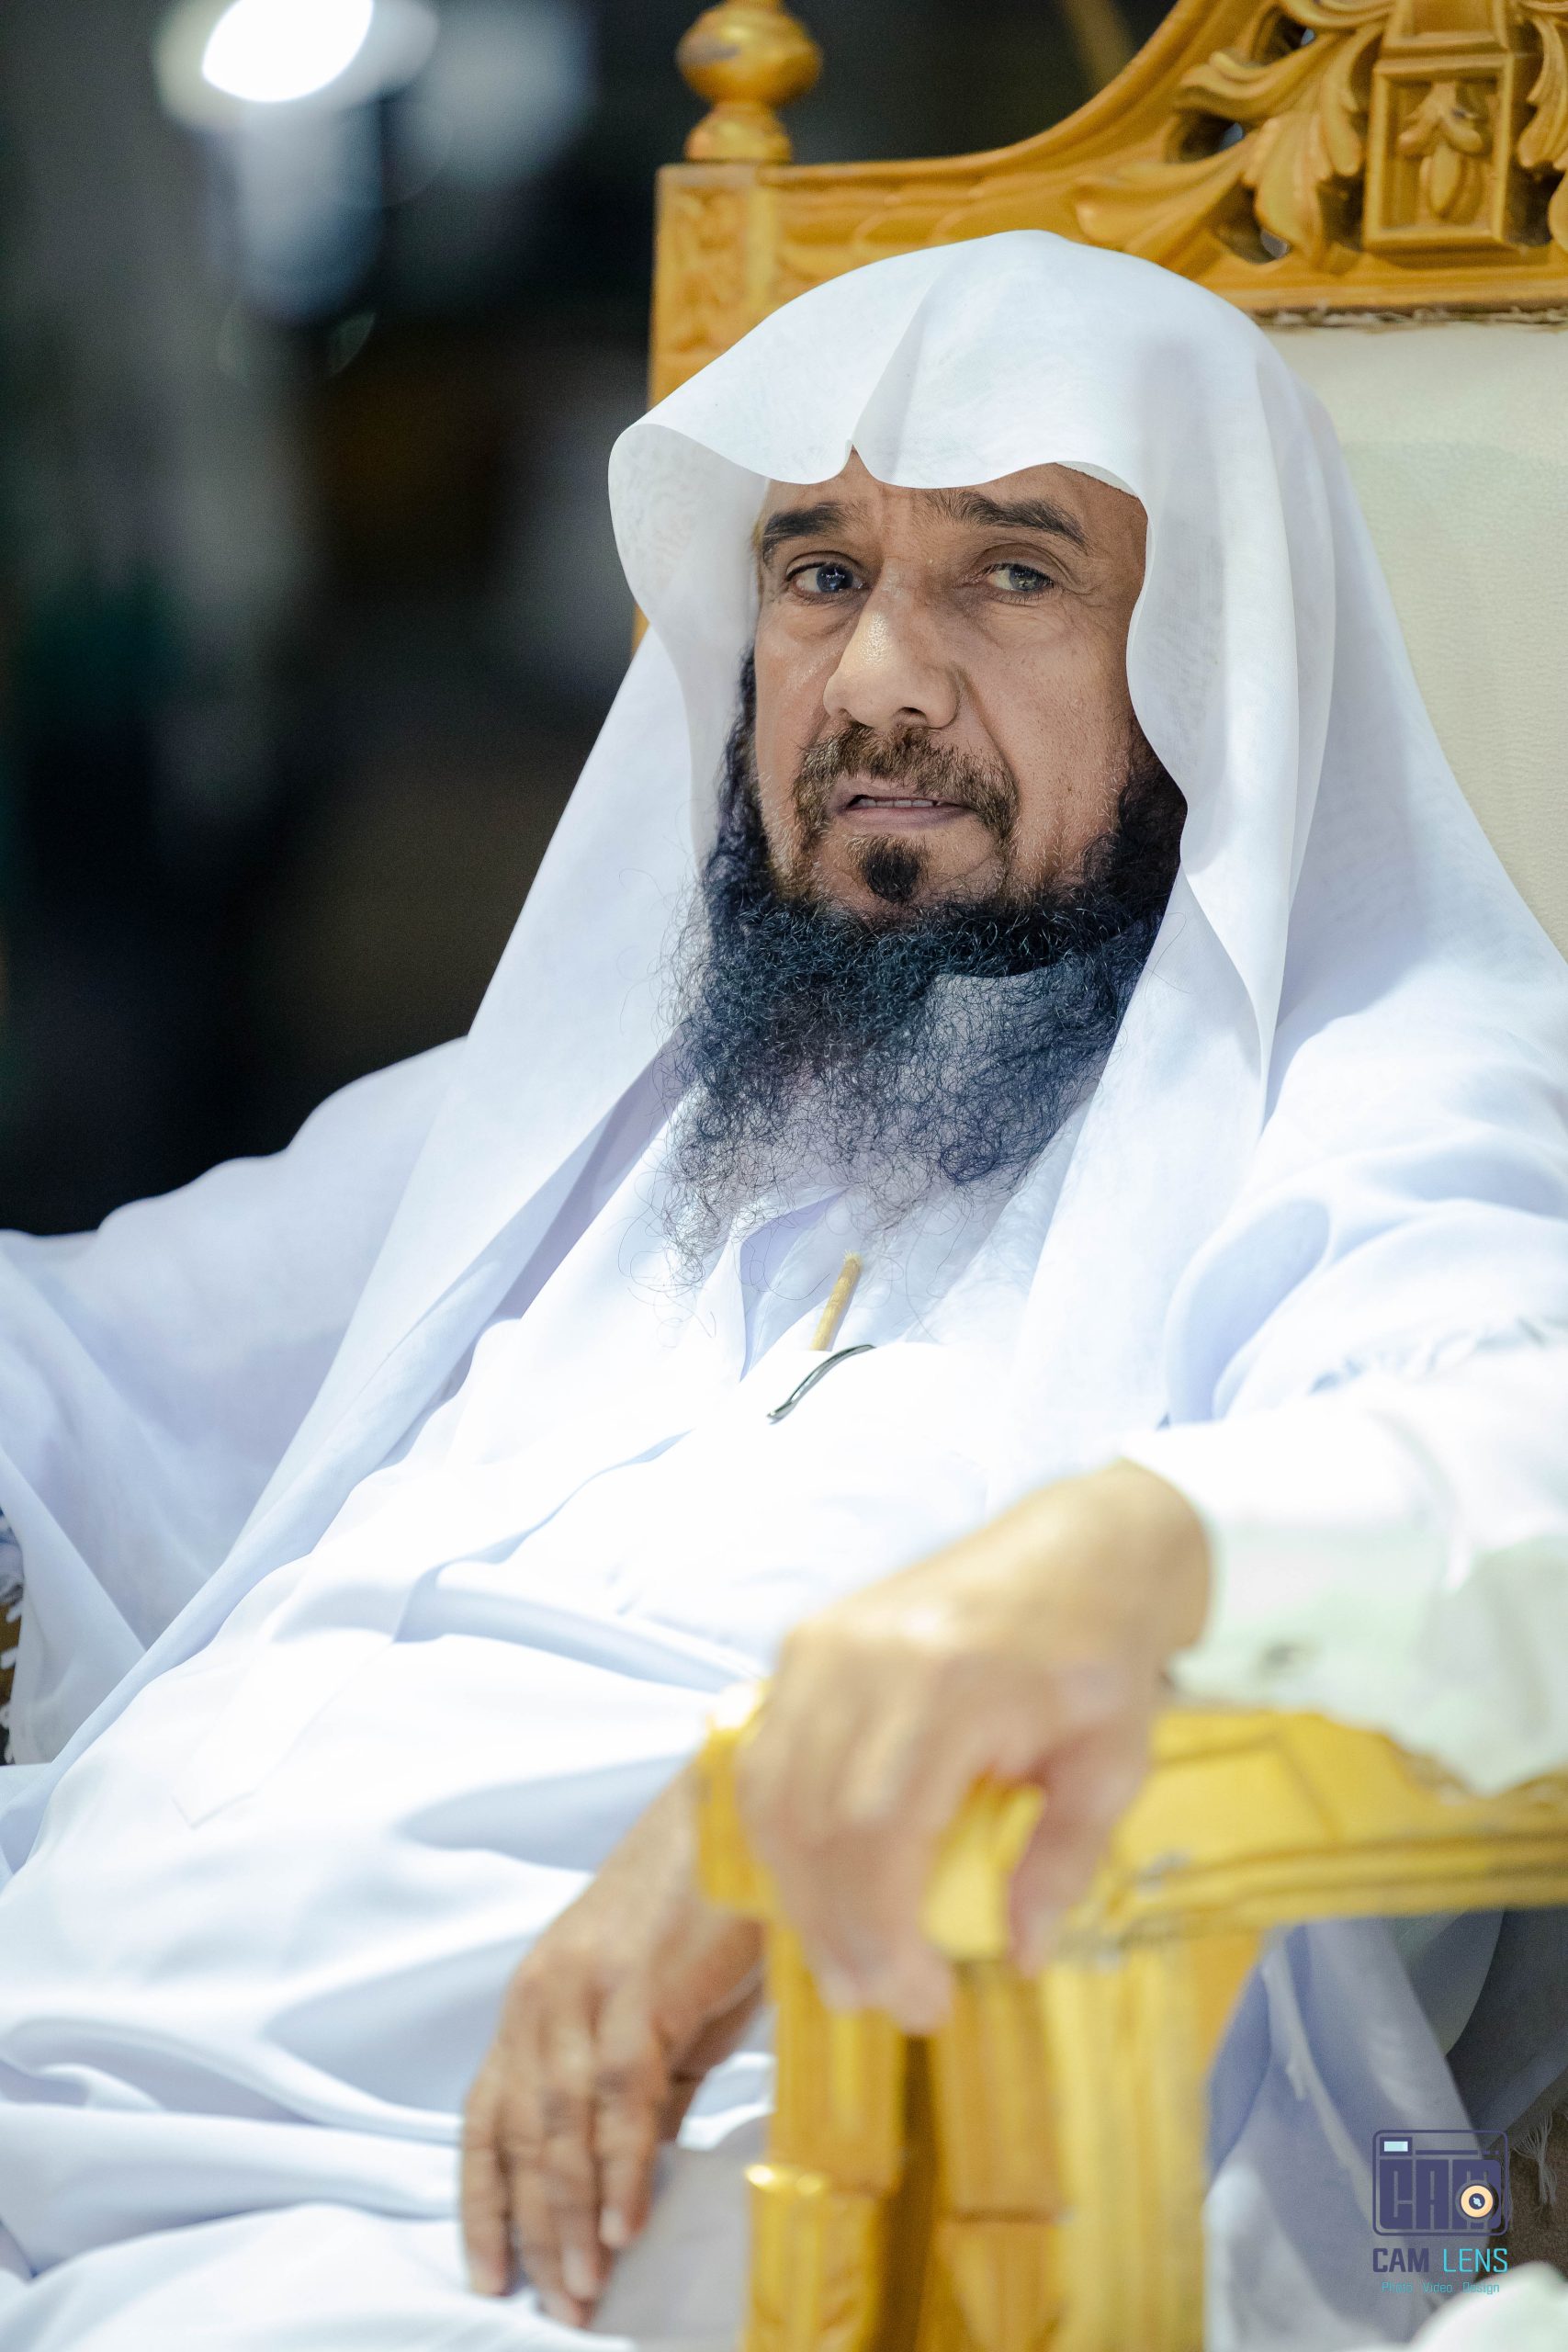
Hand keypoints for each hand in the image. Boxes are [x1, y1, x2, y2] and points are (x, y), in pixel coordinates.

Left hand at [461, 1768, 763, 2320]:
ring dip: (569, 2217)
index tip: (488, 2275)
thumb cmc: (711, 1907)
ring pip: (558, 2126)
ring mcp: (583, 1989)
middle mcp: (542, 1996)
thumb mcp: (668, 2008)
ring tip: (585, 2290)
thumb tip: (637, 2164)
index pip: (488, 2115)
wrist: (741, 1812)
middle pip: (519, 2135)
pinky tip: (624, 2225)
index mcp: (539, 1999)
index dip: (483, 2199)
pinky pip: (618, 2096)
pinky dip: (618, 2166)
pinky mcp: (636, 1986)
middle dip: (531, 2231)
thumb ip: (647, 2082)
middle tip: (557, 2308)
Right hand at [737, 1459, 1208, 2030]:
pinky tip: (817, 1887)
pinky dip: (780, 1834)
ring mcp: (825, 1642)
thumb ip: (1065, 1860)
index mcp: (952, 1681)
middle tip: (876, 1999)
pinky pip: (765, 1757)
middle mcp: (868, 1656)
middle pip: (814, 1822)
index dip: (883, 1933)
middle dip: (836, 1931)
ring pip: (772, 1794)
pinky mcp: (806, 1642)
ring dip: (797, 1893)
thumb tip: (1021, 1955)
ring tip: (844, 1961)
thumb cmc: (1100, 1656)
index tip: (921, 1999)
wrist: (1080, 1548)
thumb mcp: (1114, 1764)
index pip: (879, 1830)